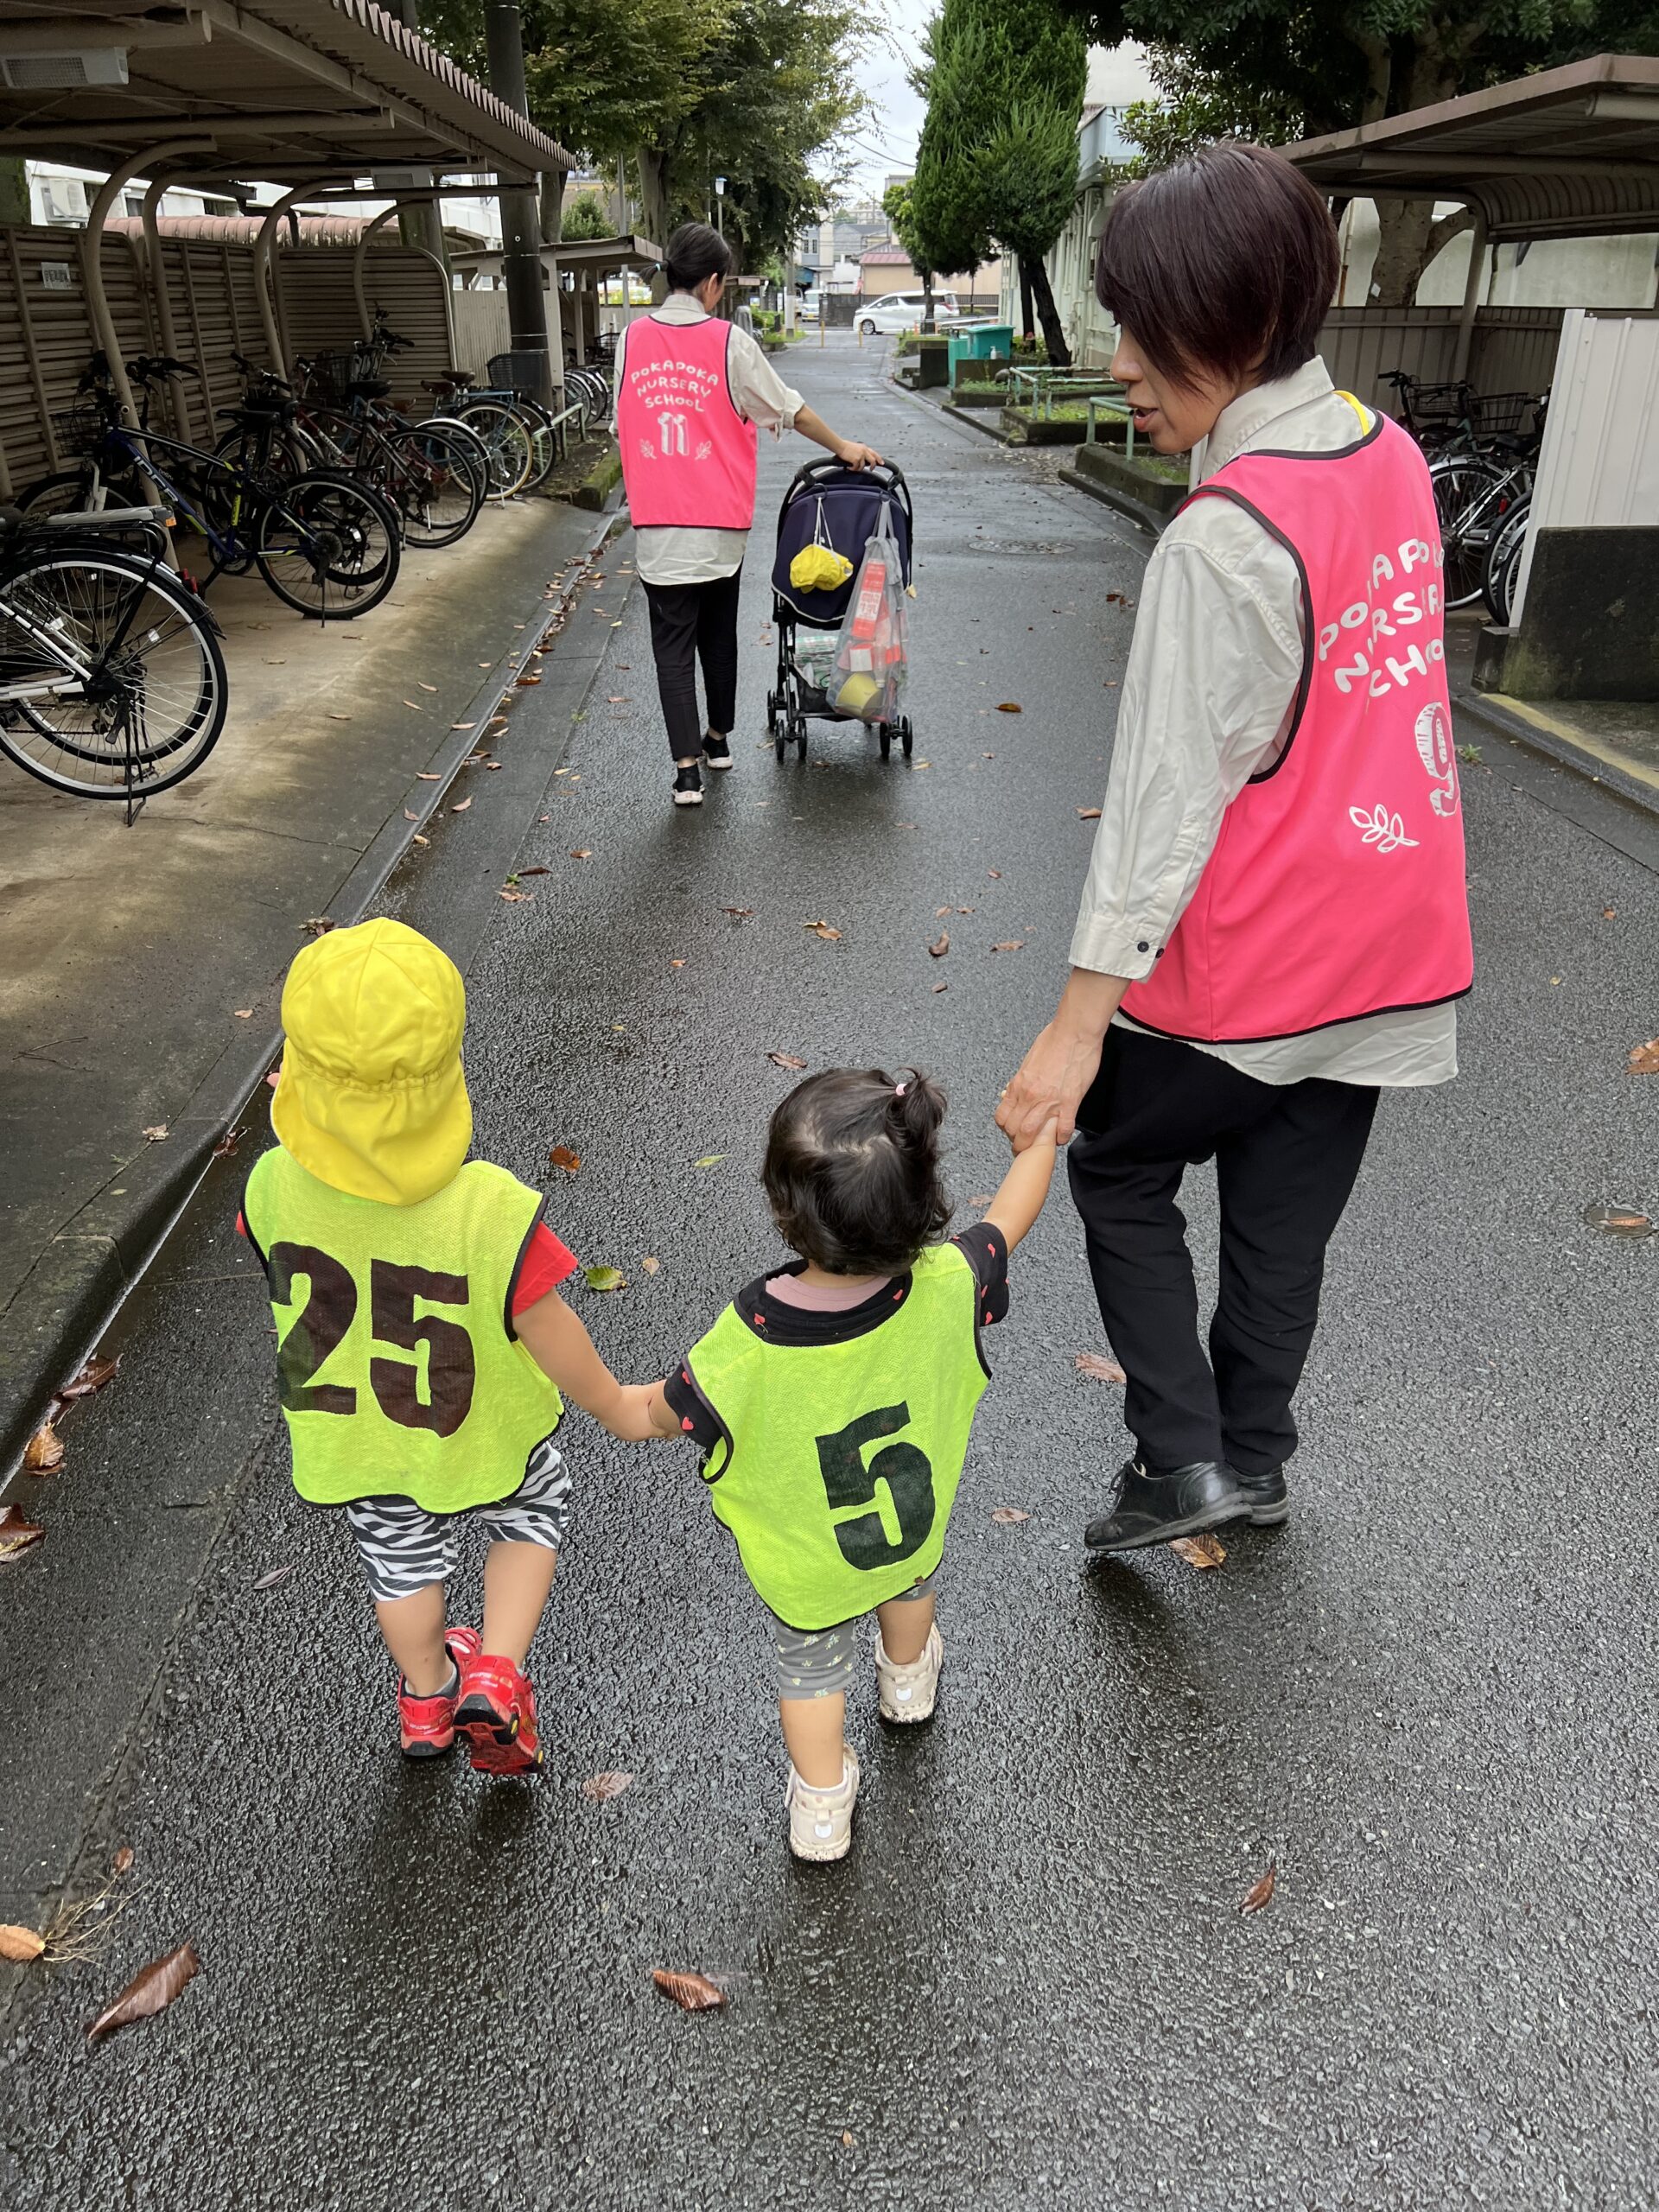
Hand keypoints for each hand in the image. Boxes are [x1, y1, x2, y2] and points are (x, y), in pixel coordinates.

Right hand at [837, 440, 882, 470]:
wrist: (840, 446)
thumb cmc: (845, 446)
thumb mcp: (856, 447)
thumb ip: (861, 452)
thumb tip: (863, 459)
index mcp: (864, 447)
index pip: (874, 453)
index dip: (879, 459)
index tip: (881, 463)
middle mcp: (864, 451)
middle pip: (873, 460)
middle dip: (873, 466)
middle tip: (871, 470)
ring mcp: (861, 455)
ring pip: (863, 466)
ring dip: (858, 469)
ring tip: (853, 468)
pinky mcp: (856, 459)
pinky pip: (856, 468)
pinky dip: (853, 469)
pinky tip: (849, 468)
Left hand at [996, 1021, 1104, 1151]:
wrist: (1074, 1032)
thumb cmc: (1054, 1040)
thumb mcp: (1028, 1061)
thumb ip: (1022, 1081)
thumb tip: (1015, 1092)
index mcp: (1019, 1084)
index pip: (1002, 1116)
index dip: (1006, 1129)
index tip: (1012, 1131)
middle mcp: (1031, 1094)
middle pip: (1015, 1130)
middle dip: (1018, 1142)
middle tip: (1024, 1144)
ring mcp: (1050, 1099)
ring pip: (1034, 1133)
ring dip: (1036, 1144)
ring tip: (1040, 1145)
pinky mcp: (1070, 1101)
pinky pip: (1064, 1128)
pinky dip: (1061, 1136)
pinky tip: (1061, 1136)